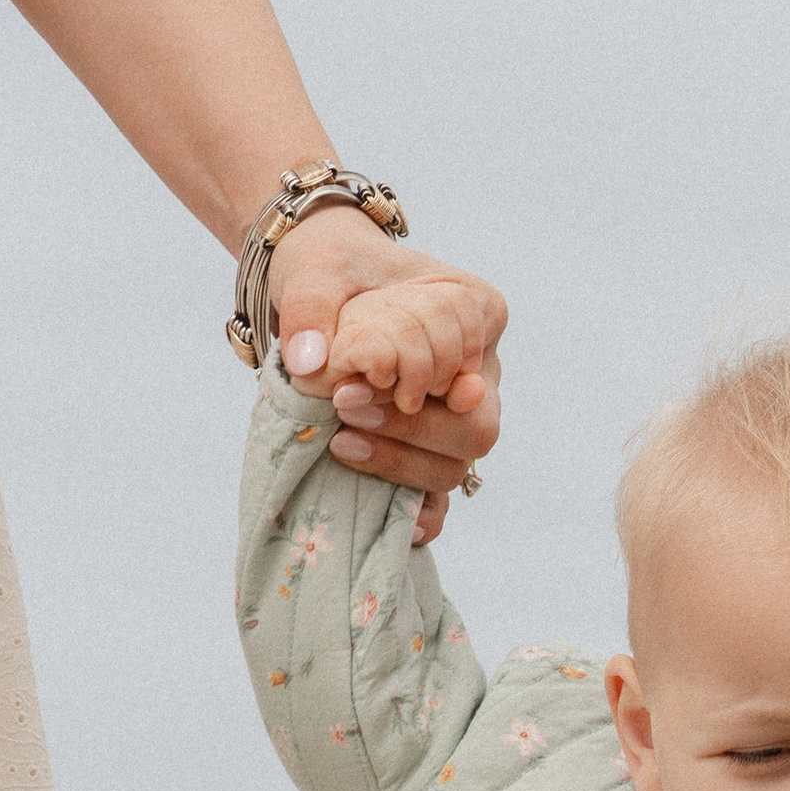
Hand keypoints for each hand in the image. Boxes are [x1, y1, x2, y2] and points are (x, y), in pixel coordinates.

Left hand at [268, 207, 505, 505]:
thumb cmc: (330, 272)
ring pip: (460, 465)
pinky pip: (440, 500)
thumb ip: (312, 308)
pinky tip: (382, 519)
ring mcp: (459, 419)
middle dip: (413, 428)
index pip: (474, 353)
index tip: (362, 374)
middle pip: (478, 425)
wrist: (318, 296)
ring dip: (402, 464)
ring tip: (341, 443)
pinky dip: (417, 515)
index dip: (428, 371)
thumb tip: (309, 364)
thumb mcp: (316, 272)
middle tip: (346, 407)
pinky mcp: (429, 455)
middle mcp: (480, 372)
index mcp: (475, 311)